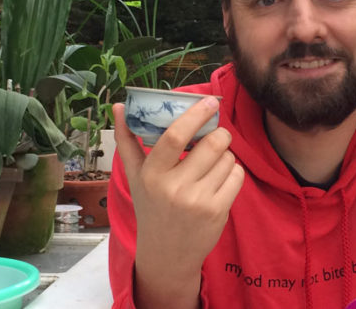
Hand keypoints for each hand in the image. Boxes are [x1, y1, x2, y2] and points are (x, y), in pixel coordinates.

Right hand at [113, 97, 244, 308]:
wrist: (165, 252)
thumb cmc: (151, 206)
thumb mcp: (135, 176)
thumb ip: (127, 140)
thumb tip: (118, 106)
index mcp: (152, 174)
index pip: (174, 136)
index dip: (195, 115)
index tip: (209, 101)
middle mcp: (174, 188)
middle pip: (212, 144)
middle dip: (220, 134)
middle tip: (217, 135)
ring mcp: (198, 201)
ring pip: (228, 159)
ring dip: (226, 155)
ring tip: (213, 165)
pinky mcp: (217, 212)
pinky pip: (237, 176)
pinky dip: (233, 172)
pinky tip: (220, 180)